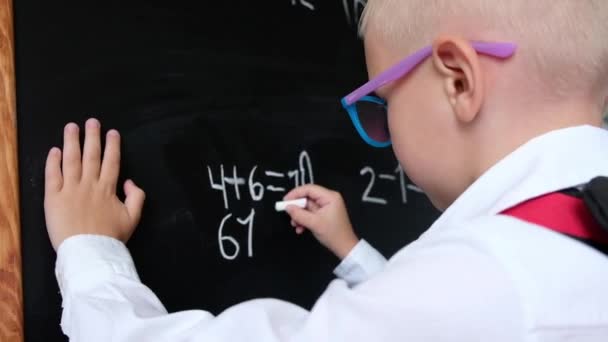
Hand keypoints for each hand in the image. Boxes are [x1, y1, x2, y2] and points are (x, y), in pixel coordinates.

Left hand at [44, 118, 145, 250]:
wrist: (89, 252)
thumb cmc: (111, 237)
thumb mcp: (133, 219)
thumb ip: (136, 197)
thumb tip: (130, 181)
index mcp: (108, 189)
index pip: (111, 162)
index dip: (112, 146)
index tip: (112, 132)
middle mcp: (89, 184)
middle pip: (91, 156)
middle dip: (92, 137)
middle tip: (92, 121)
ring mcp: (70, 190)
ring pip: (71, 160)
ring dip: (72, 142)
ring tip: (71, 127)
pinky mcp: (54, 198)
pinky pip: (53, 176)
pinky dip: (53, 162)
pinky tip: (55, 150)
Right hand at [283, 184, 358, 258]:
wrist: (344, 248)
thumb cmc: (332, 234)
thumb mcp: (314, 223)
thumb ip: (299, 214)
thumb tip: (287, 207)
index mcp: (329, 196)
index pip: (309, 189)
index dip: (295, 193)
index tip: (285, 201)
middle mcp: (328, 199)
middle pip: (307, 198)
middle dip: (297, 208)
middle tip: (289, 215)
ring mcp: (326, 207)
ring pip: (307, 207)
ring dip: (299, 216)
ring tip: (295, 225)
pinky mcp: (324, 214)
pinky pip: (310, 213)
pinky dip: (304, 220)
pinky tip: (300, 229)